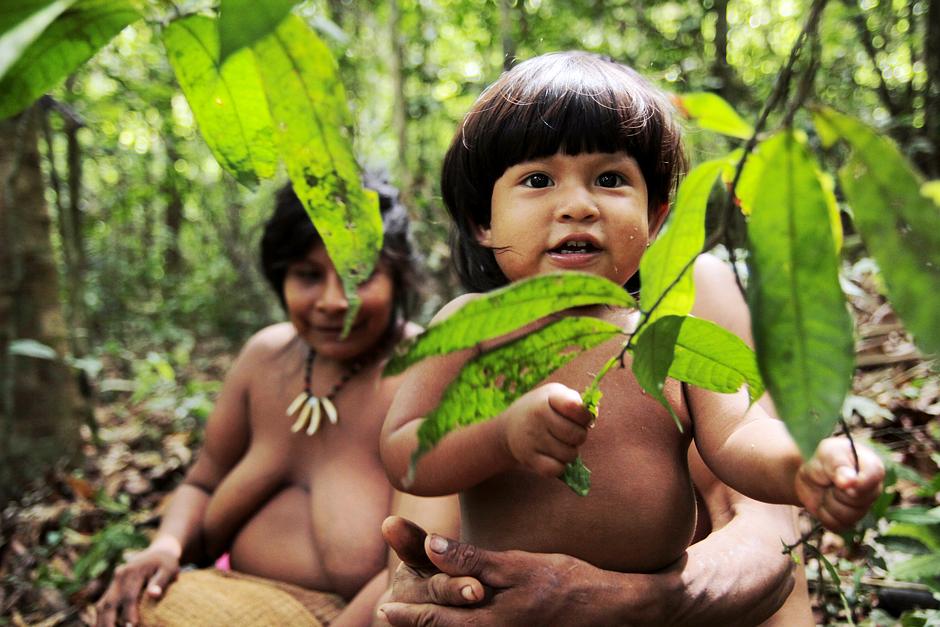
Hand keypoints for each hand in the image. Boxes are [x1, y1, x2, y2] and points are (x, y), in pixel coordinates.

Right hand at [95, 545, 179, 626]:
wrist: (158, 552)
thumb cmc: (166, 563)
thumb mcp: (169, 569)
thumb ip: (161, 581)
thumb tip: (153, 594)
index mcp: (133, 571)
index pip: (129, 596)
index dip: (129, 613)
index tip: (132, 626)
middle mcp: (119, 577)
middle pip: (109, 603)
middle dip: (109, 622)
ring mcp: (113, 583)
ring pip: (102, 606)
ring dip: (101, 623)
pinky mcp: (112, 589)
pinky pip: (102, 605)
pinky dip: (101, 619)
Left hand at [379, 516, 604, 626]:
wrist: (605, 609)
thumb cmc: (563, 582)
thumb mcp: (515, 566)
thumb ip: (471, 559)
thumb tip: (432, 546)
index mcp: (485, 623)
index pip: (433, 620)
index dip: (407, 614)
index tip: (384, 610)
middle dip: (418, 617)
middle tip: (391, 612)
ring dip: (438, 619)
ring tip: (417, 613)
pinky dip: (461, 620)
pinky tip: (459, 610)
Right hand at [503, 383, 592, 476]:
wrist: (509, 427)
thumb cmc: (541, 409)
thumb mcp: (556, 396)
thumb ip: (577, 402)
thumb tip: (593, 415)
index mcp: (548, 398)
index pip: (576, 408)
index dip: (585, 416)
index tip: (580, 417)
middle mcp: (538, 416)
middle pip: (577, 435)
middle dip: (579, 437)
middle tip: (570, 434)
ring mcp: (532, 438)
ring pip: (569, 454)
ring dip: (570, 452)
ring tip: (560, 444)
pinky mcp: (528, 458)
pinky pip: (555, 469)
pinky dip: (559, 467)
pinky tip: (554, 458)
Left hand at [795, 437, 884, 530]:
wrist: (813, 473)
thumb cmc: (827, 458)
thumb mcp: (829, 454)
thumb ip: (839, 465)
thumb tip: (850, 482)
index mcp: (872, 468)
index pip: (874, 476)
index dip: (858, 483)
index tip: (843, 483)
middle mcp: (872, 491)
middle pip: (859, 502)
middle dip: (836, 491)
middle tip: (829, 479)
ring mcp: (862, 508)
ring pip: (848, 517)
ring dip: (829, 502)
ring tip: (827, 489)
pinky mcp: (848, 521)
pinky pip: (836, 526)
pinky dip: (823, 514)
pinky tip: (823, 502)